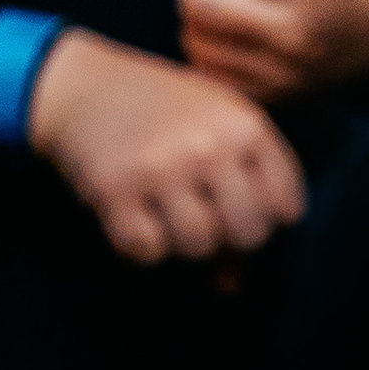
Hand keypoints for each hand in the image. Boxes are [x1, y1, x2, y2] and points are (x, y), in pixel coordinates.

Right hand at [25, 27, 305, 263]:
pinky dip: (140, 243)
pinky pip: (146, 249)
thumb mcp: (214, 130)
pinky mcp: (115, 189)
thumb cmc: (161, 112)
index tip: (236, 204)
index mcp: (243, 125)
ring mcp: (160, 168)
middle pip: (249, 234)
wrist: (82, 84)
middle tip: (201, 215)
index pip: (286, 207)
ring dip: (181, 240)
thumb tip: (232, 285)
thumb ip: (242, 194)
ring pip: (198, 246)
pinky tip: (133, 215)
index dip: (264, 217)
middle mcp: (207, 145)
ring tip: (164, 213)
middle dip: (228, 237)